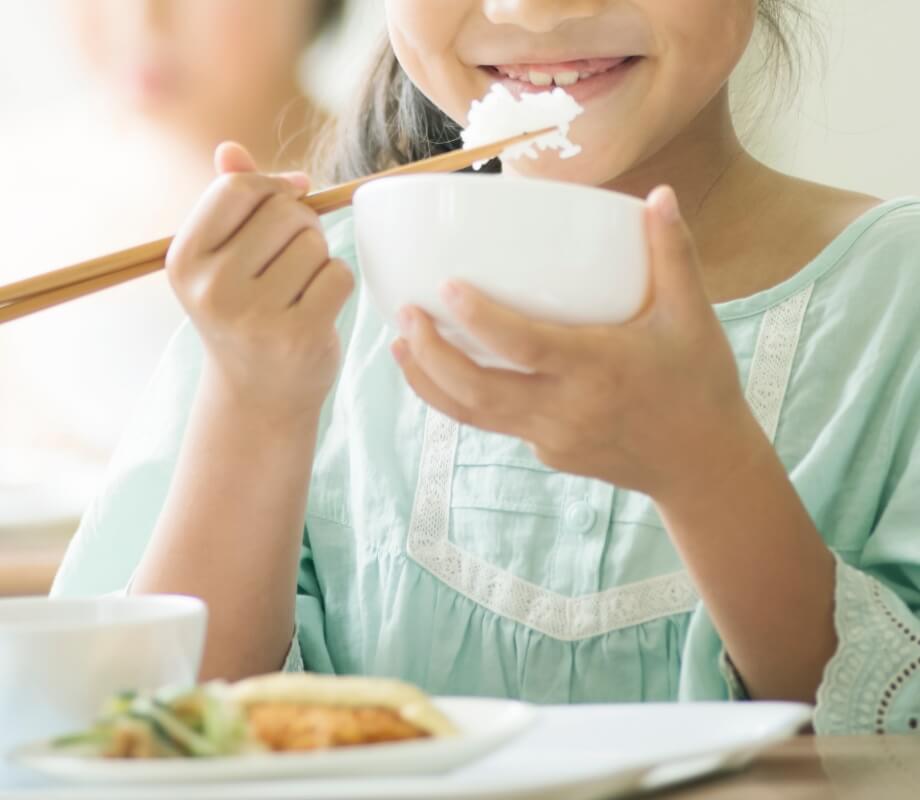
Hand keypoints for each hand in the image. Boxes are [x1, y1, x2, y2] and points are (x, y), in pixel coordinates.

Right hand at [166, 142, 353, 429]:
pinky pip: (339, 275)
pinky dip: (338, 284)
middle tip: (294, 256)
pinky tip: (319, 306)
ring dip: (320, 258)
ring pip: (315, 243)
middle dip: (302, 225)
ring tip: (301, 287)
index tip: (289, 199)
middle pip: (284, 212)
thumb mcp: (221, 261)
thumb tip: (231, 148)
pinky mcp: (299, 335)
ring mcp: (255, 316)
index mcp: (184, 261)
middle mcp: (212, 289)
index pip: (237, 189)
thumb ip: (227, 201)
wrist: (258, 395)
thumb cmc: (244, 314)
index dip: (272, 186)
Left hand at [391, 186, 759, 503]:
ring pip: (472, 414)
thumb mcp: (693, 317)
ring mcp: (550, 438)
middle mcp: (564, 409)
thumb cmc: (698, 385)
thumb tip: (660, 193)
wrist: (702, 465)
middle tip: (404, 314)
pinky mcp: (547, 453)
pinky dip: (463, 398)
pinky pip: (495, 424)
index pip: (524, 346)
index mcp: (597, 369)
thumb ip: (673, 254)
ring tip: (400, 344)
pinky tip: (447, 370)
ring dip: (429, 381)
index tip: (445, 287)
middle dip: (430, 354)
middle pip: (475, 390)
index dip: (479, 319)